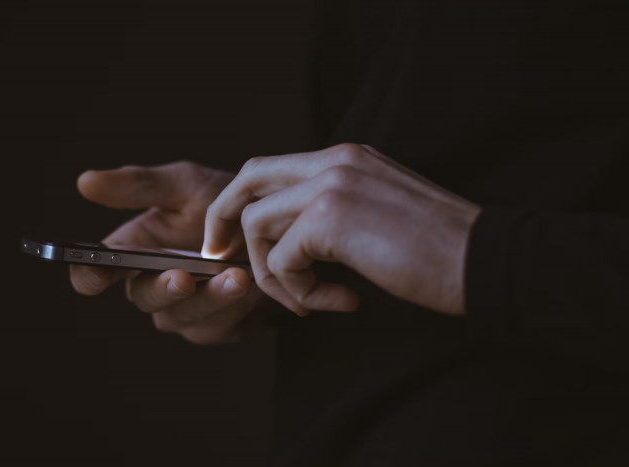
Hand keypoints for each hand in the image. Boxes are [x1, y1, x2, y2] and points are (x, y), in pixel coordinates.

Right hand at [70, 162, 279, 344]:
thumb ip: (139, 186)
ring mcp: (183, 311)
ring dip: (209, 298)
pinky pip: (218, 324)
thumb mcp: (185, 185)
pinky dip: (235, 305)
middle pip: (142, 298)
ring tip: (235, 276)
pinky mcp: (216, 327)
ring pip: (182, 316)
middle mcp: (152, 285)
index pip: (94, 273)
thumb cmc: (224, 203)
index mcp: (133, 252)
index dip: (89, 276)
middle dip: (162, 289)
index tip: (97, 273)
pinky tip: (252, 285)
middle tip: (182, 278)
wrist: (277, 227)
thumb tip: (85, 181)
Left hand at [202, 143, 481, 316]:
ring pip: (257, 224)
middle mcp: (335, 160)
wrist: (485, 261)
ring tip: (308, 300)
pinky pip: (282, 260)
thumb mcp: (378, 214)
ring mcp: (331, 184)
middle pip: (248, 179)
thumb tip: (290, 239)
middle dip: (224, 220)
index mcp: (346, 157)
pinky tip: (339, 302)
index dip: (242, 202)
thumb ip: (334, 212)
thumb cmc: (440, 250)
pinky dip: (298, 292)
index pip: (270, 168)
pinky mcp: (331, 218)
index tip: (233, 240)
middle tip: (221, 257)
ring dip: (272, 273)